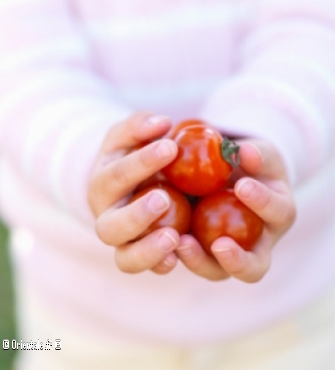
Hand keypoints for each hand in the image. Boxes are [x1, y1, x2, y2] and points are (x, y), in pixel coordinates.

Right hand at [87, 111, 180, 274]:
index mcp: (103, 186)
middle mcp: (108, 218)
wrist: (131, 184)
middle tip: (163, 198)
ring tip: (173, 236)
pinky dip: (160, 265)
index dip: (141, 162)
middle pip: (111, 226)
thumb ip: (140, 125)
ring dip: (148, 250)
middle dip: (136, 214)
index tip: (171, 146)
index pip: (117, 175)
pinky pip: (148, 268)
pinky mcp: (142, 255)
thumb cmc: (132, 157)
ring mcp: (125, 242)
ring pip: (125, 258)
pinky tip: (177, 257)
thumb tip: (161, 122)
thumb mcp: (131, 135)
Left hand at [175, 139, 295, 282]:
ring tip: (181, 242)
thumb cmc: (250, 166)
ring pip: (218, 272)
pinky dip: (175, 254)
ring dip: (200, 261)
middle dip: (238, 260)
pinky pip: (190, 260)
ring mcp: (228, 254)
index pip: (279, 213)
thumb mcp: (257, 154)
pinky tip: (158, 237)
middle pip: (254, 267)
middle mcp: (257, 244)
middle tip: (220, 245)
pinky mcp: (202, 252)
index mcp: (277, 214)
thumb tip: (245, 151)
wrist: (234, 179)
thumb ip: (255, 153)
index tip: (241, 185)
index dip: (263, 202)